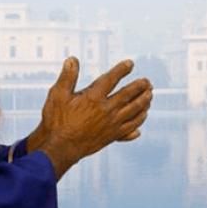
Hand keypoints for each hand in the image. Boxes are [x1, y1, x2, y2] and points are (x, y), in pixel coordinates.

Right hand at [29, 57, 151, 179]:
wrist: (60, 148)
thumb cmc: (56, 121)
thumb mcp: (57, 95)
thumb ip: (67, 77)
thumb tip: (73, 60)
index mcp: (93, 98)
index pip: (111, 79)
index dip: (121, 70)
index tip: (130, 64)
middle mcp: (106, 110)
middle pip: (128, 95)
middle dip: (140, 86)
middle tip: (147, 81)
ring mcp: (111, 124)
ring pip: (134, 111)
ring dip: (144, 102)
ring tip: (150, 95)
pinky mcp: (113, 136)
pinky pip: (131, 127)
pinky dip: (139, 120)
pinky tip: (143, 117)